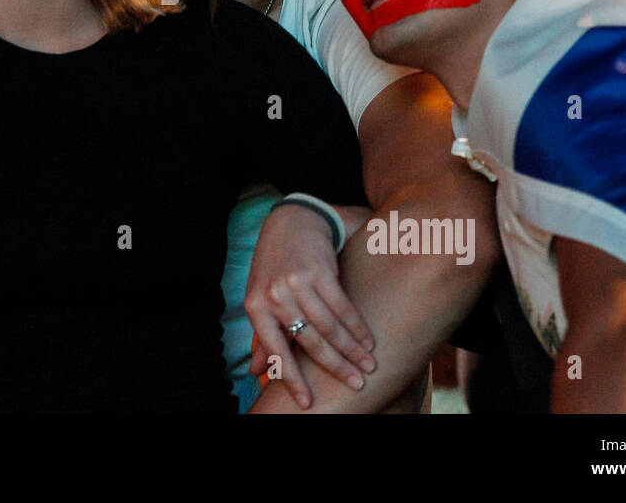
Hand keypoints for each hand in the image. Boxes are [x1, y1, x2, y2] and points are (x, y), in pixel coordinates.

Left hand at [245, 204, 375, 408]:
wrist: (291, 222)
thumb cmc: (274, 266)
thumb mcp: (261, 298)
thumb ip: (262, 336)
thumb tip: (257, 372)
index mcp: (256, 308)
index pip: (275, 351)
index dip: (292, 379)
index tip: (308, 402)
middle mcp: (274, 296)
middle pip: (310, 342)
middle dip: (335, 367)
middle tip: (355, 384)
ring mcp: (296, 283)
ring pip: (329, 327)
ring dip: (352, 350)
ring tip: (367, 366)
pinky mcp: (318, 272)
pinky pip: (342, 307)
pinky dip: (358, 327)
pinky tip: (368, 340)